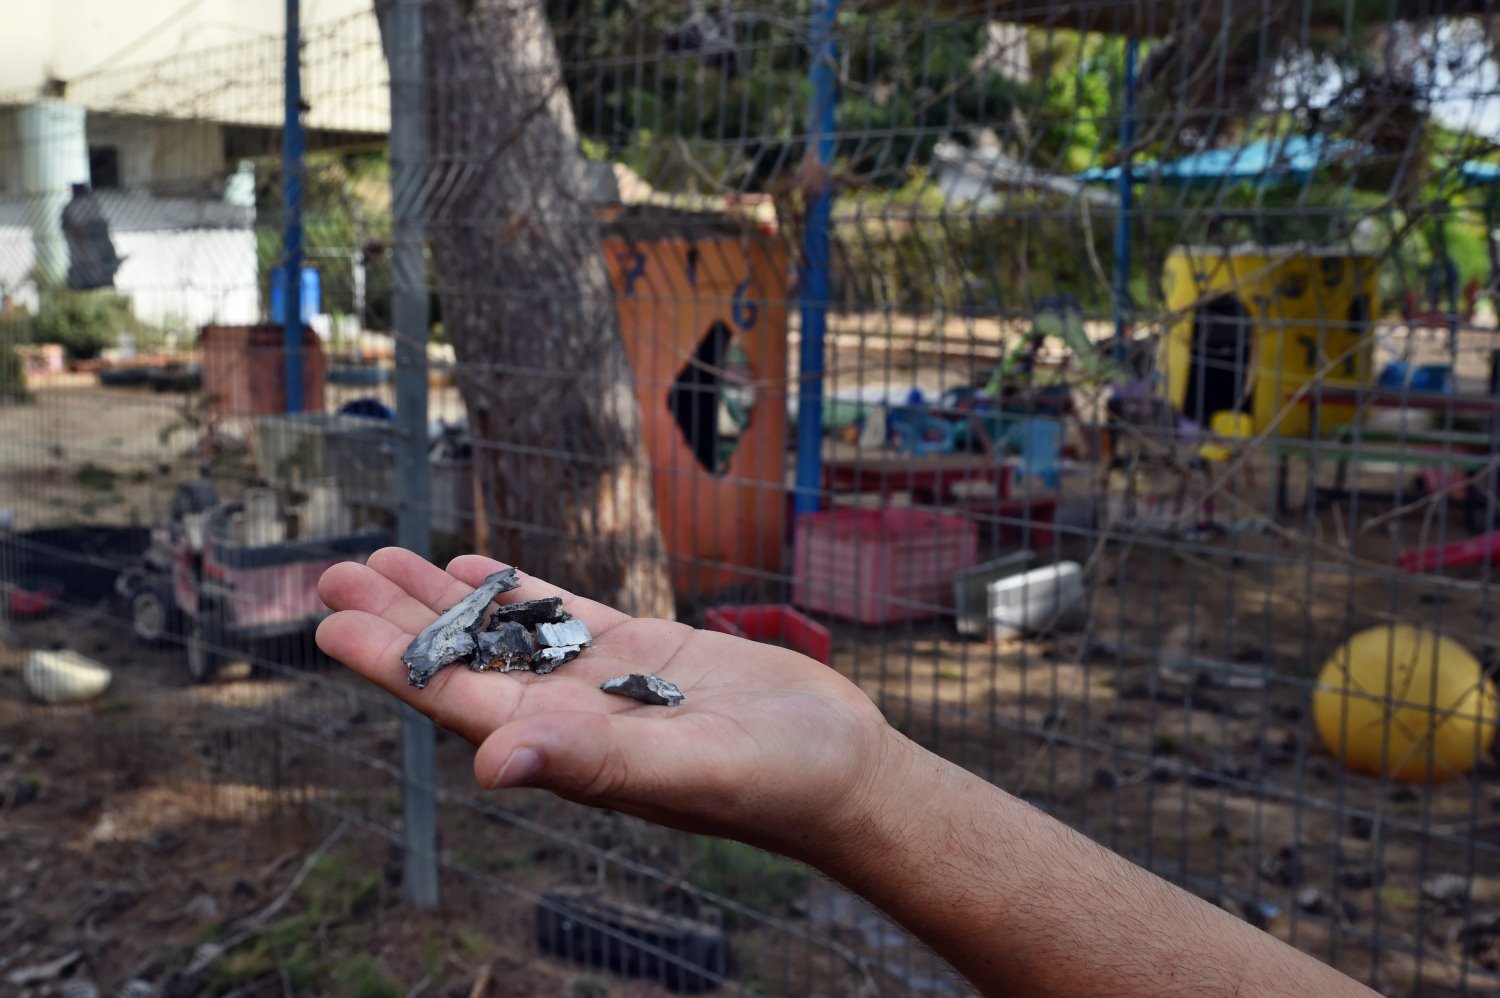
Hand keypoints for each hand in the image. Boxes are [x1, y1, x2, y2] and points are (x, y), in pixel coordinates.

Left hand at [316, 548, 905, 860]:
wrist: (841, 767)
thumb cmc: (776, 782)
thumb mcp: (686, 767)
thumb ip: (593, 761)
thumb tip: (487, 762)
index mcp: (568, 749)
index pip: (460, 701)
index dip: (395, 663)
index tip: (333, 625)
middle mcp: (571, 717)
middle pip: (466, 659)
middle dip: (401, 619)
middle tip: (335, 571)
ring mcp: (604, 683)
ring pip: (506, 632)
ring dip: (446, 598)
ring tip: (384, 557)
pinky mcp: (643, 654)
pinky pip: (564, 615)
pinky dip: (518, 590)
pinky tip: (478, 566)